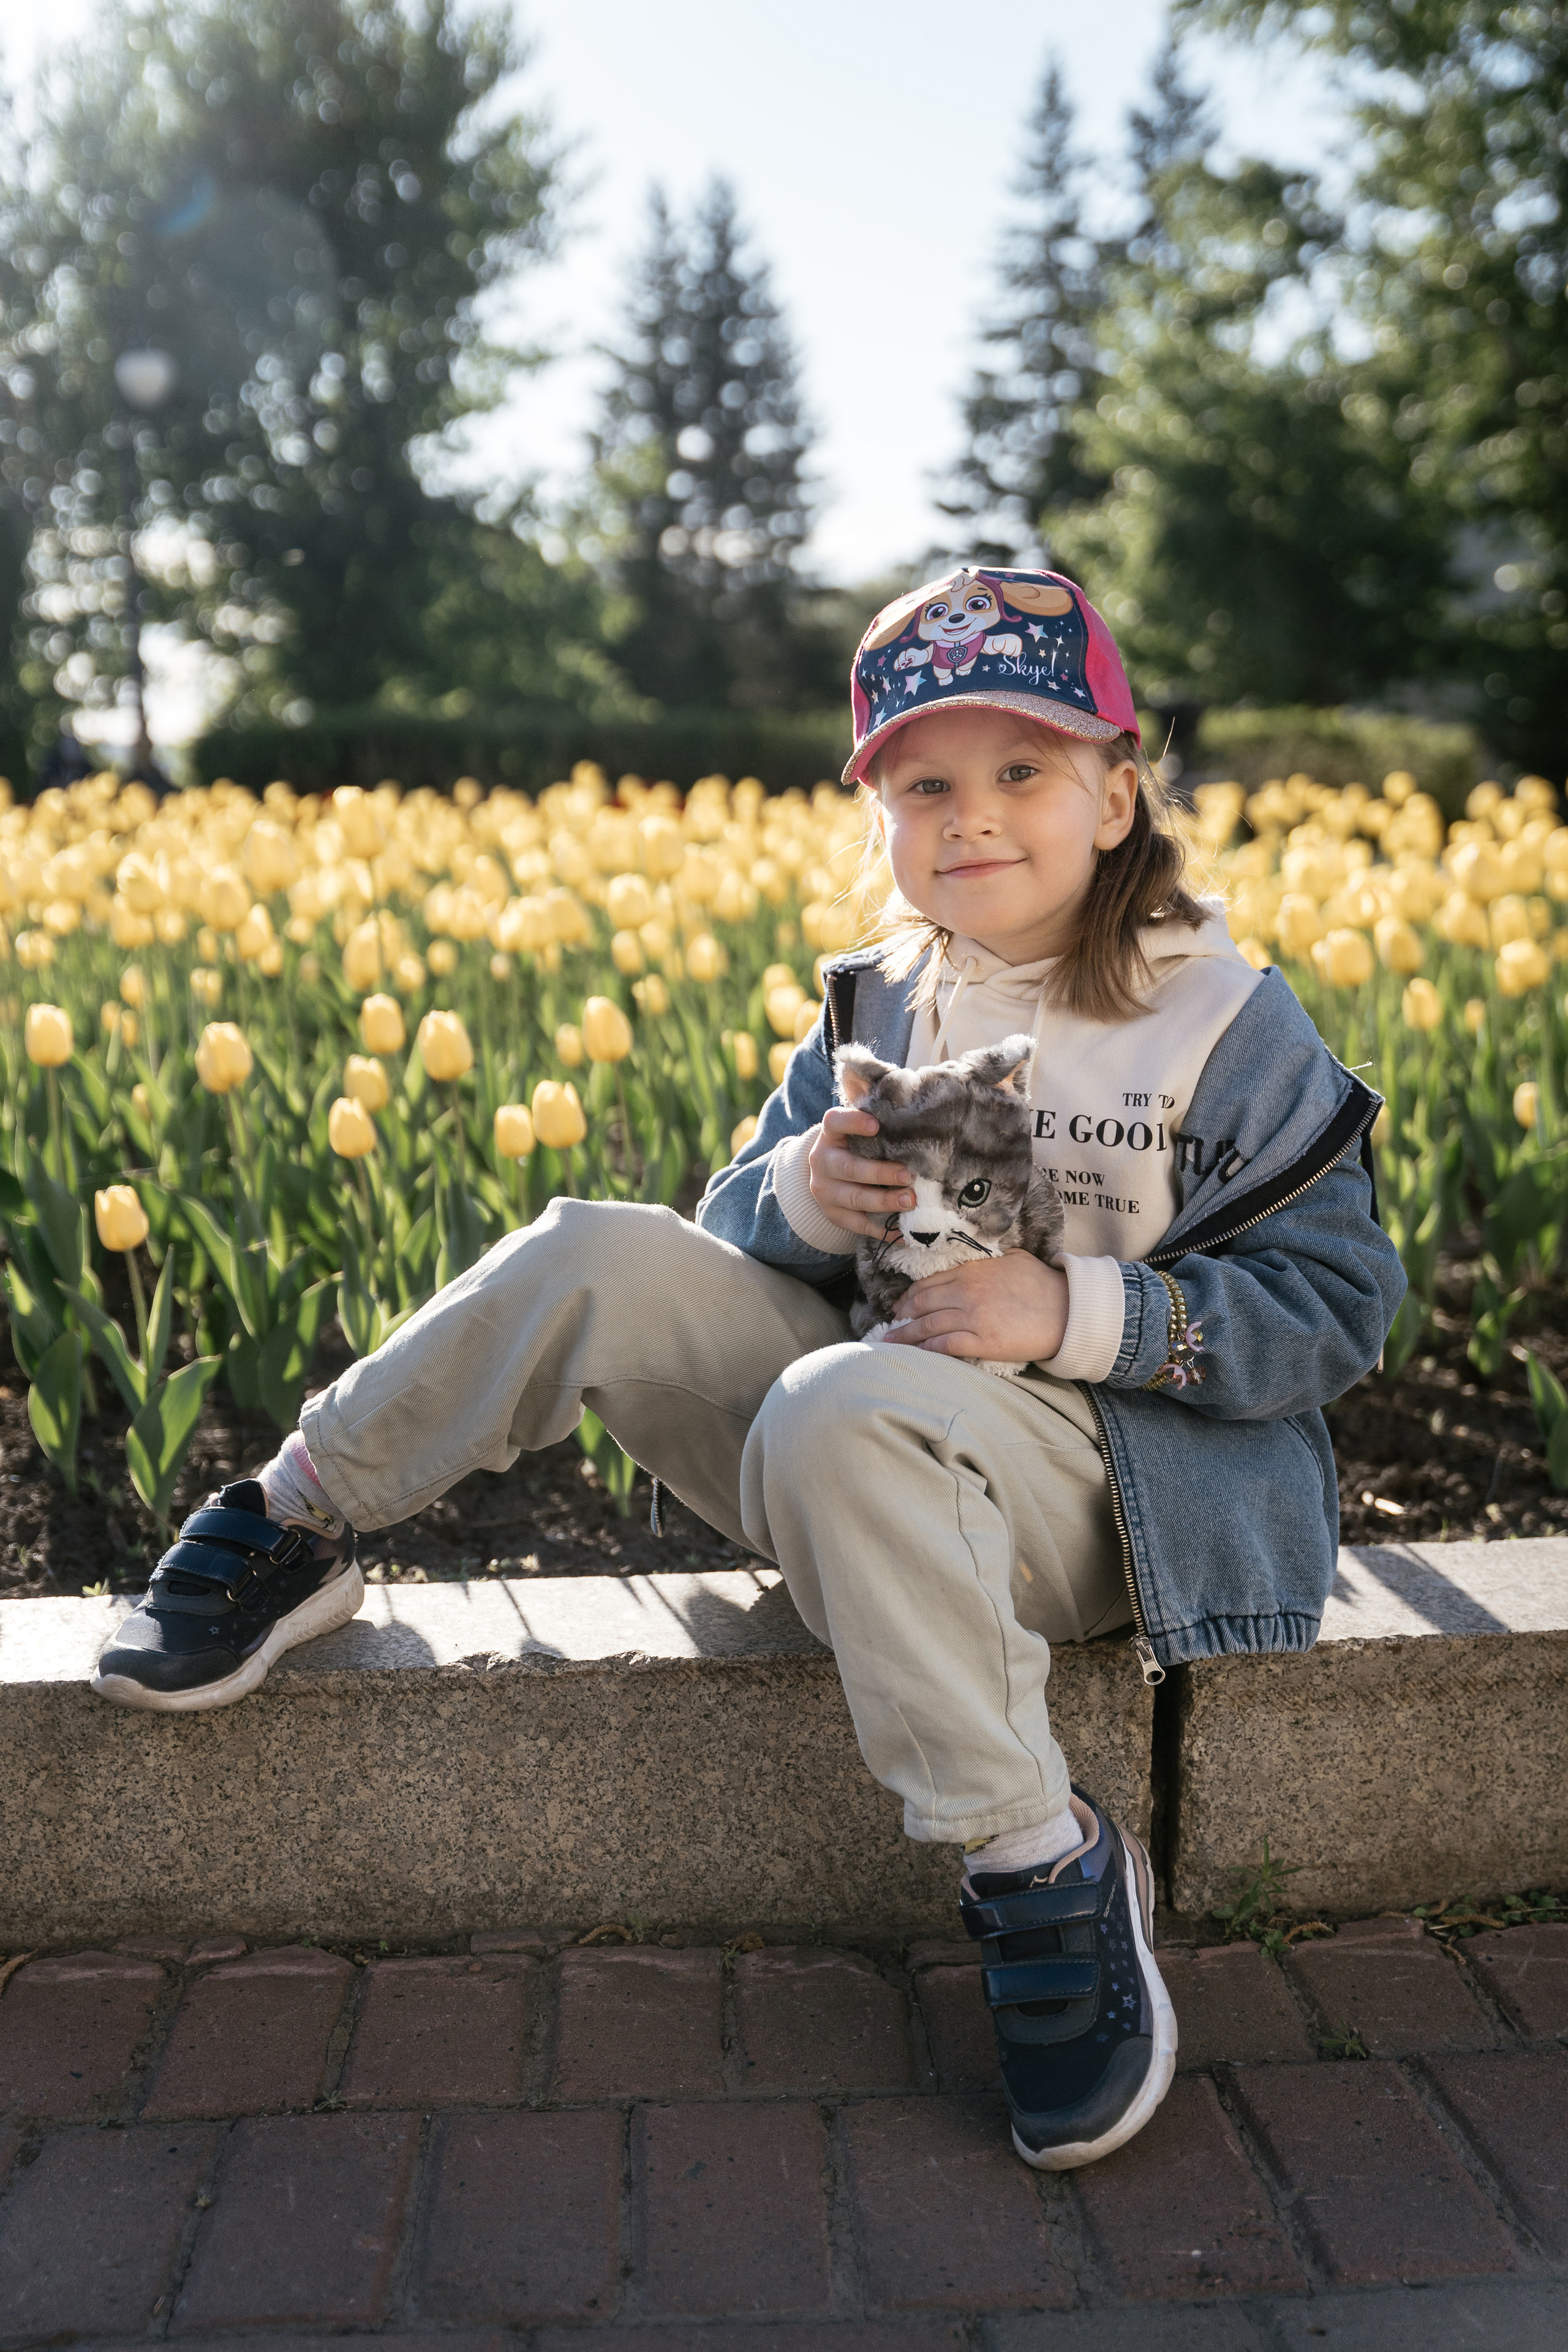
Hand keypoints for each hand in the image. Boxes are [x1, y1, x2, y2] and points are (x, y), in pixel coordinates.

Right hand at [806, 1108, 916, 1239]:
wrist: (828, 1174)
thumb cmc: (856, 1143)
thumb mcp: (859, 1122)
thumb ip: (871, 1100)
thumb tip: (888, 1074)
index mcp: (829, 1134)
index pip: (834, 1121)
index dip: (853, 1121)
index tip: (878, 1124)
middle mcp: (823, 1162)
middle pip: (848, 1168)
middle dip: (879, 1173)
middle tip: (909, 1175)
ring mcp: (826, 1191)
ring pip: (854, 1199)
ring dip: (884, 1202)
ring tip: (911, 1202)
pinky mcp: (834, 1215)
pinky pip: (857, 1226)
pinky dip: (881, 1231)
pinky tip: (903, 1233)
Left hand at [883, 1251, 1068, 1363]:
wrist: (1068, 1311)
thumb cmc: (1044, 1284)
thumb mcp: (1013, 1259)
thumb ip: (987, 1261)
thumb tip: (973, 1263)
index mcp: (972, 1270)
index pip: (929, 1282)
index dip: (910, 1295)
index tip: (901, 1304)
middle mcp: (967, 1291)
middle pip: (922, 1303)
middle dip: (902, 1315)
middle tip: (892, 1324)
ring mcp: (973, 1317)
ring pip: (928, 1325)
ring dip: (906, 1335)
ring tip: (892, 1341)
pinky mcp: (982, 1341)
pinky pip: (945, 1345)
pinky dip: (927, 1349)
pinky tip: (917, 1353)